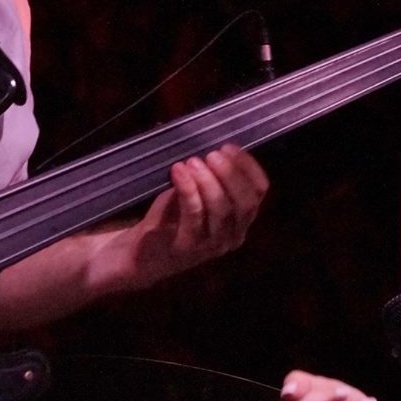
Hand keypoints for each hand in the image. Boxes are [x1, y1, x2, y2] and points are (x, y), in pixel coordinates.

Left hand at [98, 144, 268, 291]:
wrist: (141, 254)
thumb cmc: (171, 218)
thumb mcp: (196, 193)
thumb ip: (211, 176)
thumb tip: (214, 146)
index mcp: (241, 220)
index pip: (259, 191)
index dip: (247, 166)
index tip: (228, 146)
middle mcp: (233, 236)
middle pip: (246, 202)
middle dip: (231, 173)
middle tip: (211, 154)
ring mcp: (212, 246)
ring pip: (222, 208)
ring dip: (208, 180)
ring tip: (192, 162)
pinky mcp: (188, 248)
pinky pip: (194, 213)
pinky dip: (188, 188)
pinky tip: (178, 171)